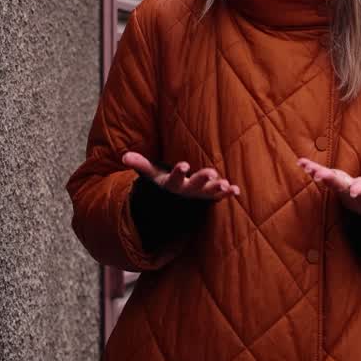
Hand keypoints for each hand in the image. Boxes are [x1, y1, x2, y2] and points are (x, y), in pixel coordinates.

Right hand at [122, 152, 240, 199]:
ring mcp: (199, 194)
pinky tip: (237, 190)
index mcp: (174, 184)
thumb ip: (140, 164)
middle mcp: (187, 190)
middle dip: (203, 179)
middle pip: (195, 185)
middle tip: (211, 172)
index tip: (184, 165)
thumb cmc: (164, 183)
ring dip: (218, 188)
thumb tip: (124, 157)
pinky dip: (229, 194)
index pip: (175, 178)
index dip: (179, 172)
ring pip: (210, 192)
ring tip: (226, 184)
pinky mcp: (210, 196)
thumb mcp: (152, 175)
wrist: (175, 204)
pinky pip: (220, 196)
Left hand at [297, 158, 360, 214]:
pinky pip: (321, 174)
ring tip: (308, 168)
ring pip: (329, 180)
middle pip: (342, 185)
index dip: (360, 189)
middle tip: (322, 177)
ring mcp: (341, 186)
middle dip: (333, 181)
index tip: (355, 190)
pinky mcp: (333, 181)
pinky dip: (311, 169)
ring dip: (318, 174)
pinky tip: (301, 163)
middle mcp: (352, 190)